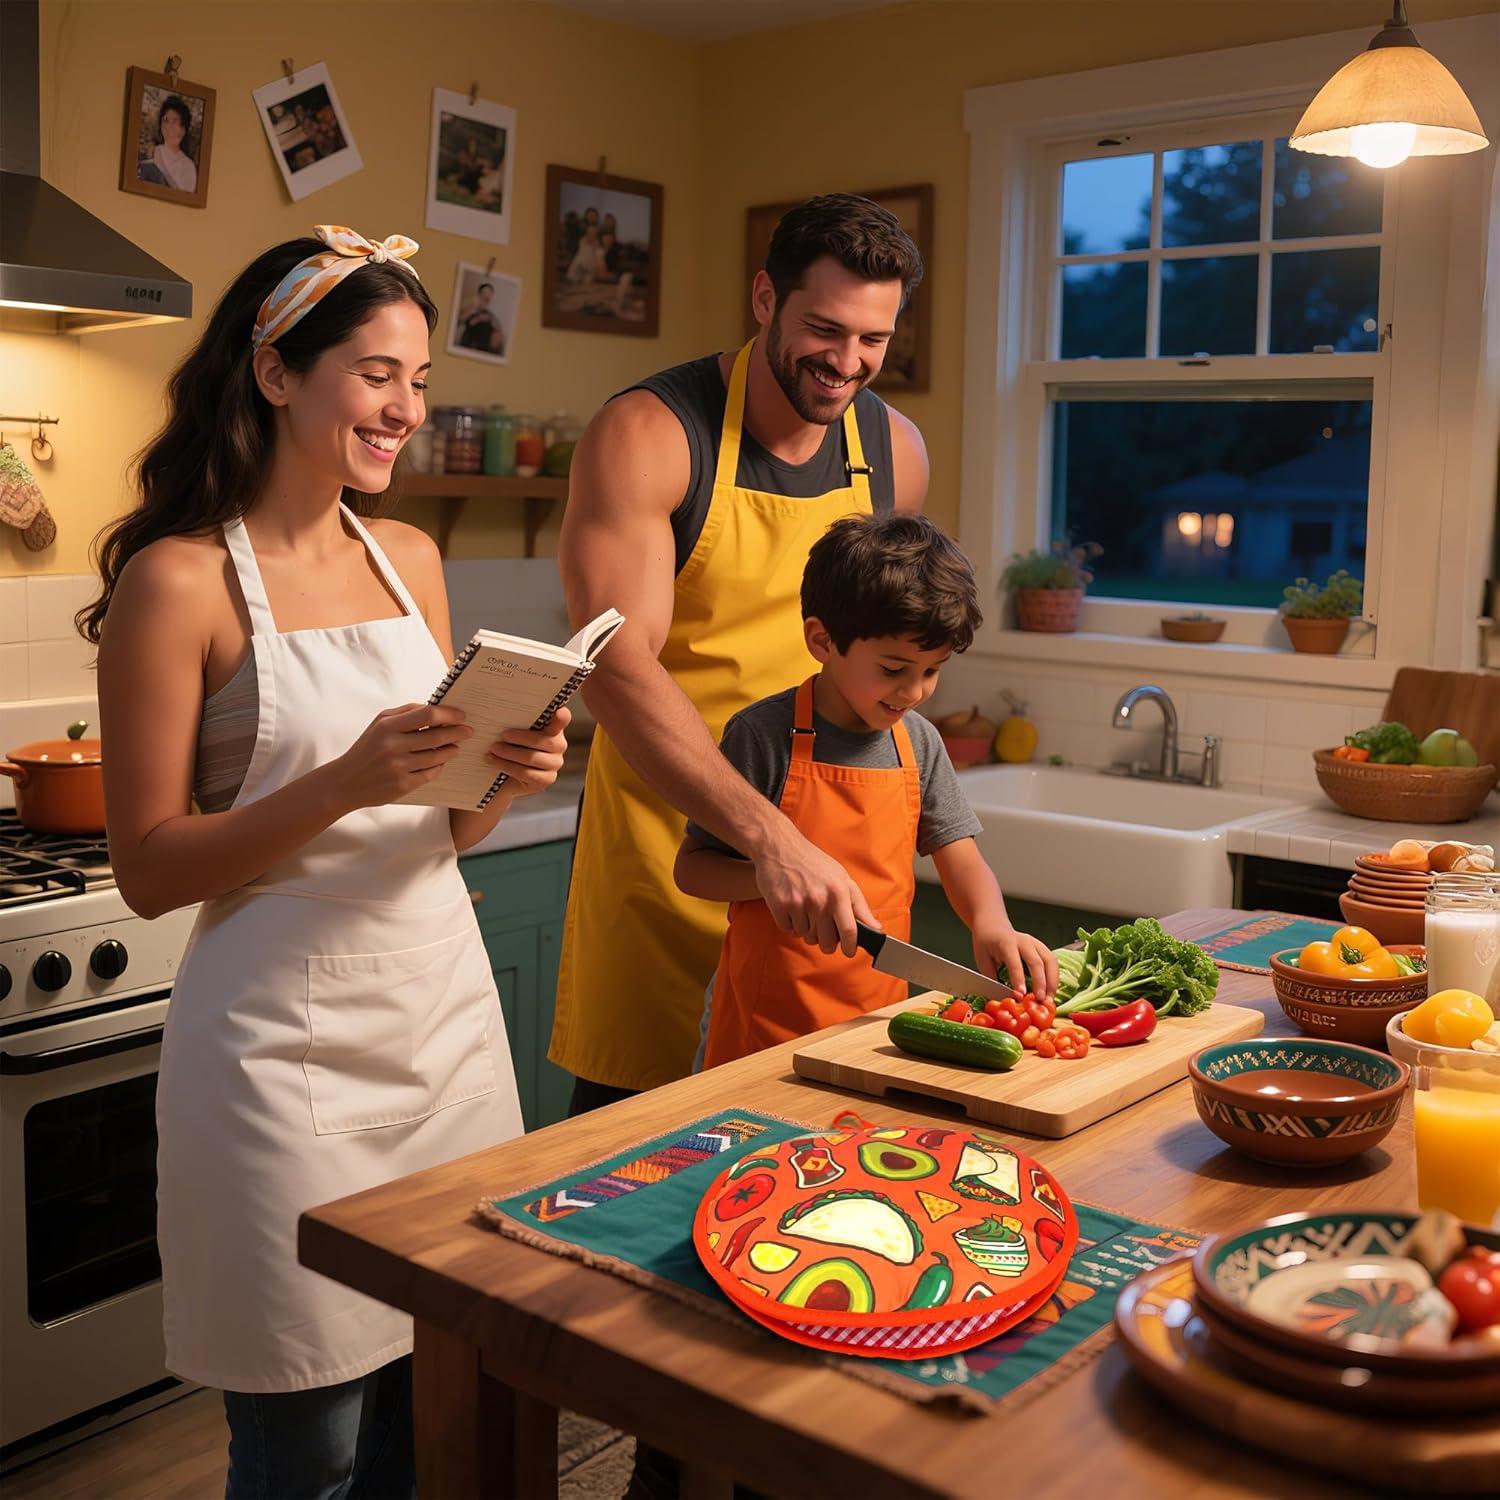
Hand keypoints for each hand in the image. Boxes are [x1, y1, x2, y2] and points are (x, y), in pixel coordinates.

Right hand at [334, 703, 472, 809]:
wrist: (345, 782)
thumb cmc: (367, 748)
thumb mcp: (380, 724)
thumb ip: (406, 712)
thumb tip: (435, 708)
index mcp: (388, 726)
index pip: (428, 714)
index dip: (449, 714)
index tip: (461, 716)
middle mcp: (393, 746)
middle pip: (437, 736)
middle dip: (457, 732)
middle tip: (468, 731)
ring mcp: (398, 767)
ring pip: (437, 757)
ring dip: (452, 750)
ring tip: (456, 747)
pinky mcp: (403, 785)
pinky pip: (431, 774)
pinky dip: (439, 767)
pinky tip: (441, 762)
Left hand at [489, 706, 569, 797]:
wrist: (502, 774)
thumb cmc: (508, 744)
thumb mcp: (513, 730)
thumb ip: (518, 721)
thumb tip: (504, 709)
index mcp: (554, 728)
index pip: (563, 720)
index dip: (562, 717)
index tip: (559, 713)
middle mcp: (559, 745)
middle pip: (545, 741)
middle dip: (521, 738)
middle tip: (502, 735)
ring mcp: (555, 764)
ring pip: (533, 758)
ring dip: (510, 753)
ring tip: (494, 749)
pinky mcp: (546, 779)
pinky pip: (527, 773)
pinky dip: (508, 766)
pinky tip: (494, 761)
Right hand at [754, 822, 877, 955]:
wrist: (780, 847)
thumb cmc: (814, 862)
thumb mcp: (842, 878)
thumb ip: (859, 906)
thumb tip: (876, 928)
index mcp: (838, 892)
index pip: (849, 931)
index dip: (850, 947)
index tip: (849, 951)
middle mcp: (819, 900)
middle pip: (826, 941)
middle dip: (827, 942)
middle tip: (825, 931)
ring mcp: (798, 904)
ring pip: (807, 937)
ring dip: (808, 931)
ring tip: (807, 912)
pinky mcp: (779, 906)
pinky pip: (789, 930)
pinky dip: (791, 925)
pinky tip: (793, 909)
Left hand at [974, 923, 1058, 1001]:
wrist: (993, 927)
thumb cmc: (986, 944)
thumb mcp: (983, 960)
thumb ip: (993, 978)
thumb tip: (1005, 999)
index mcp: (1006, 943)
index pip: (1014, 962)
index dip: (1018, 979)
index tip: (1021, 995)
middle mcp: (1024, 941)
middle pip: (1037, 962)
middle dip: (1040, 983)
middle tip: (1040, 1000)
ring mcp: (1036, 943)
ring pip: (1050, 962)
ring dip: (1052, 982)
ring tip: (1049, 999)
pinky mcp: (1043, 949)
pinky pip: (1053, 963)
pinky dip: (1054, 979)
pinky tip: (1051, 991)